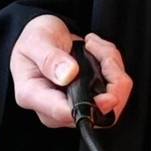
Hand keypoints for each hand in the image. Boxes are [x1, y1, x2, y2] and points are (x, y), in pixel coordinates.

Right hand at [9, 14, 132, 128]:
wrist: (44, 38)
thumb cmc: (35, 41)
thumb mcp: (36, 41)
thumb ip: (50, 58)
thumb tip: (67, 75)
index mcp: (33, 95)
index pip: (64, 113)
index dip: (90, 108)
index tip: (108, 96)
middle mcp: (55, 108)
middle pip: (98, 112)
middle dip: (111, 77)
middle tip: (96, 48)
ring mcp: (75, 106)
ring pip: (115, 99)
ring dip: (113, 66)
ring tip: (94, 46)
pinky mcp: (92, 101)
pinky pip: (118, 90)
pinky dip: (114, 66)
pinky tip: (98, 52)